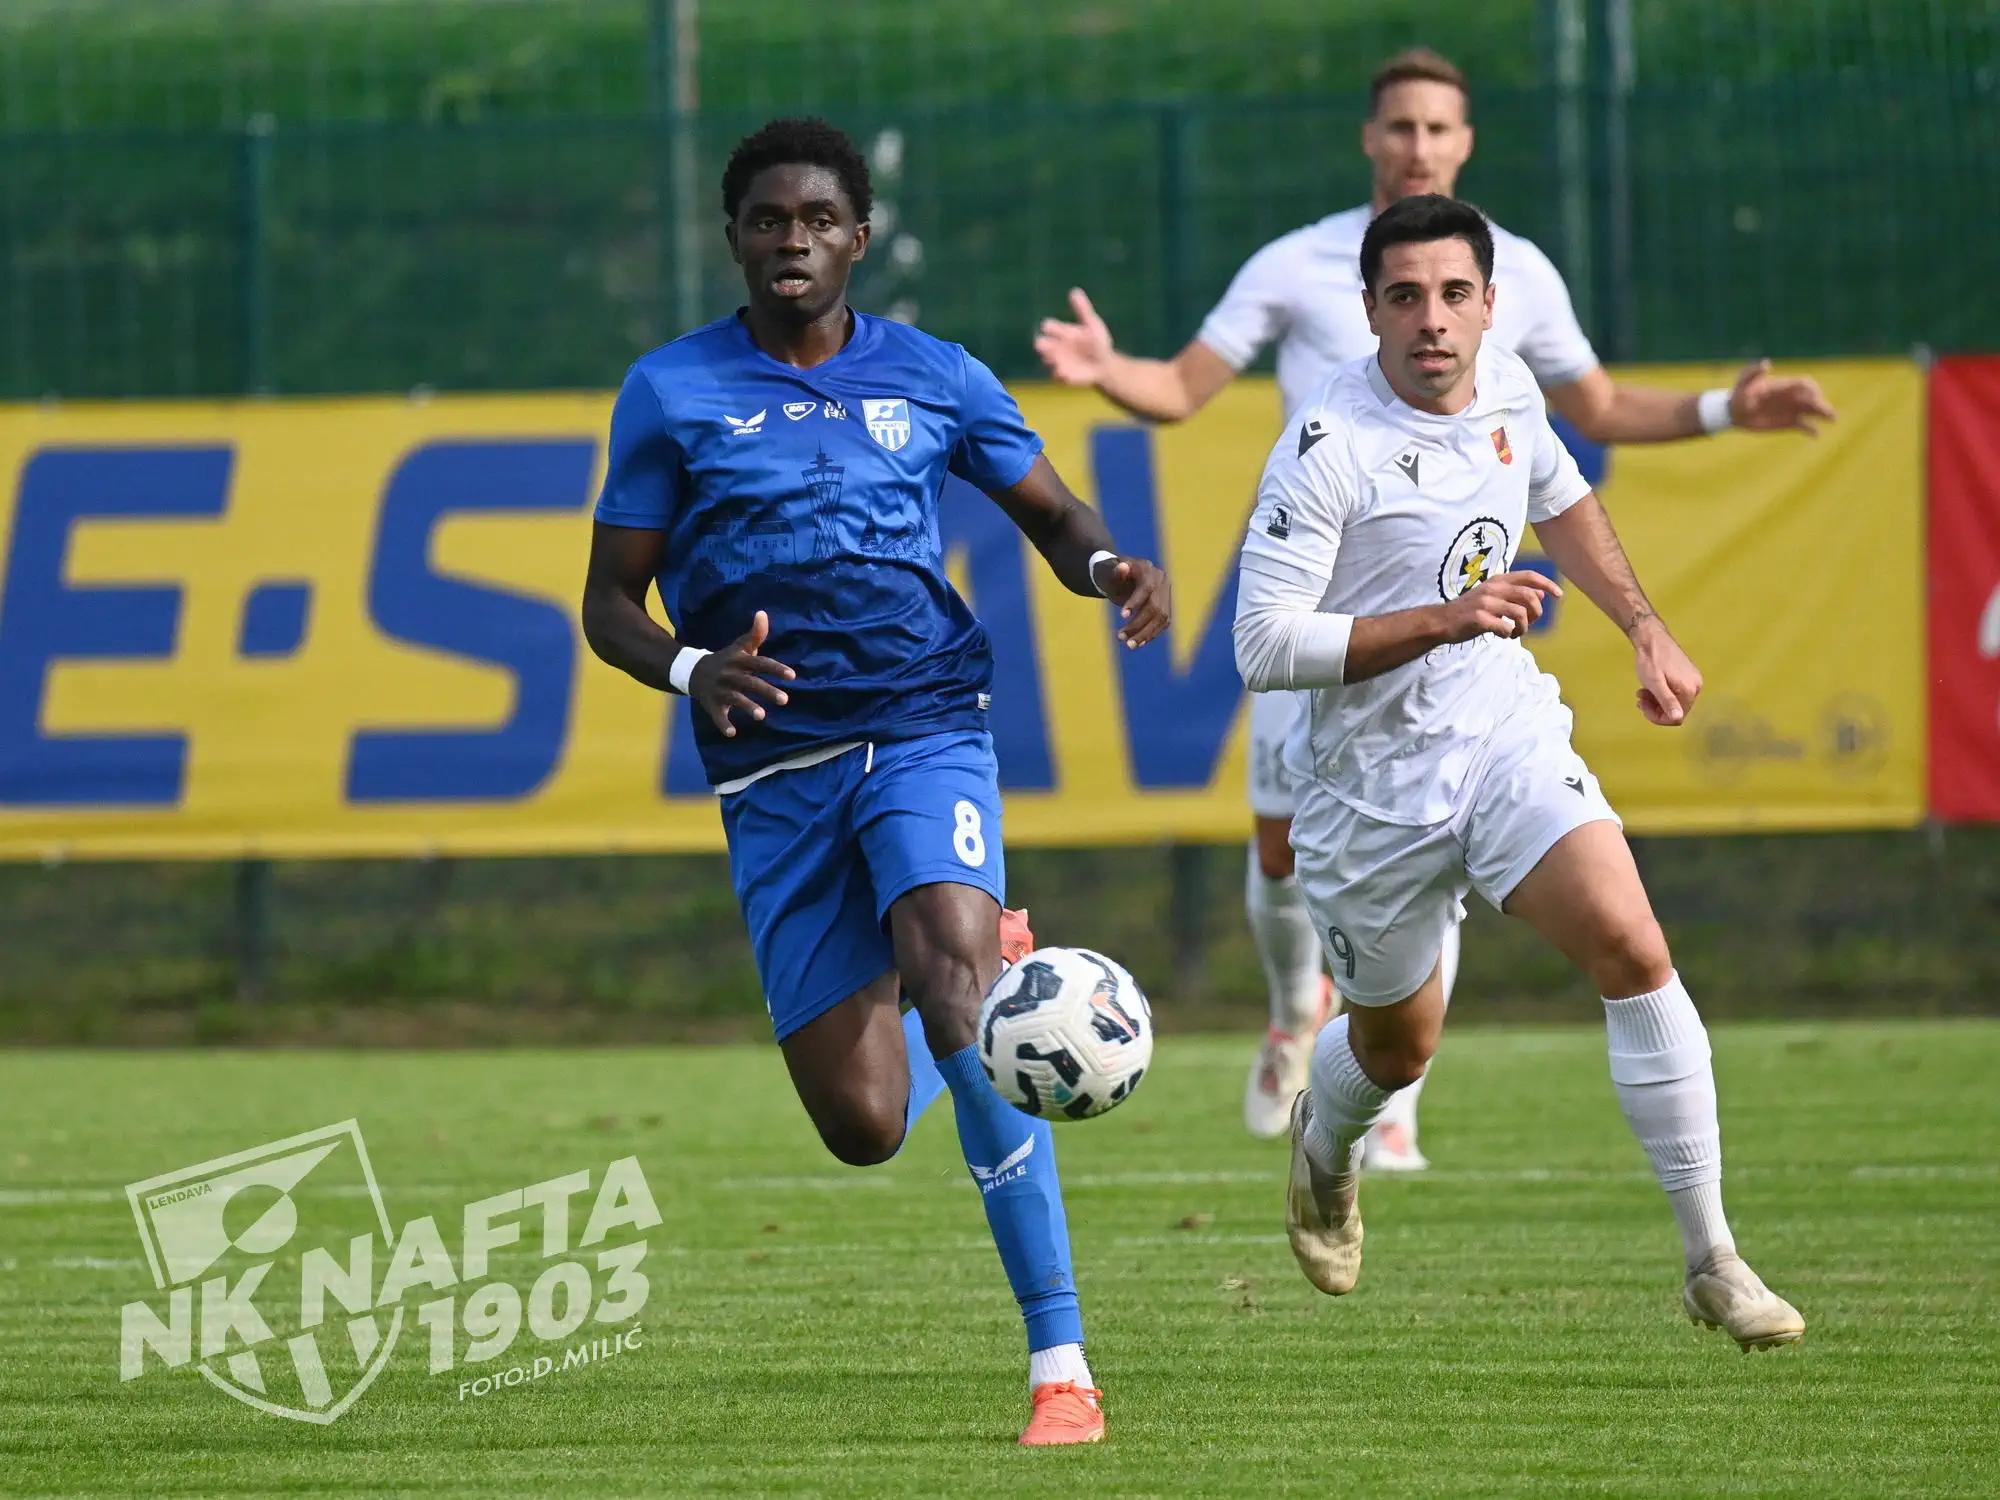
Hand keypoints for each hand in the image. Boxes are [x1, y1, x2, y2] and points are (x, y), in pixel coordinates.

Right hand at [688, 610, 794, 737]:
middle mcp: (729, 675)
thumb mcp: (739, 646)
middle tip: (785, 700)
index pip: (760, 663)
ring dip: (748, 707)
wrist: (692, 671)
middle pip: (750, 682)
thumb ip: (755, 634)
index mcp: (738, 661)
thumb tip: (763, 613)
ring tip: (762, 716)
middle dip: (766, 690)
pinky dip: (723, 724)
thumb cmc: (726, 659)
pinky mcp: (711, 704)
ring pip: (735, 699)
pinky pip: (717, 715)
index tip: (793, 676)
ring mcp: (720, 690)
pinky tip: (732, 733)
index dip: (776, 668)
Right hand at [1034, 288, 1115, 385]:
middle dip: (1043, 345)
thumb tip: (1074, 290)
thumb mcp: (1092, 324)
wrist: (1104, 364)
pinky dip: (1061, 375)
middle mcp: (1057, 347)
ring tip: (1052, 359)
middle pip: (1045, 345)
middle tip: (1040, 344)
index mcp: (1062, 332)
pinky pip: (1061, 377)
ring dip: (1050, 360)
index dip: (1049, 327)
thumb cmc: (1097, 342)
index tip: (1047, 326)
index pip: (1050, 327)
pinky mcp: (1066, 376)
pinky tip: (1063, 373)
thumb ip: (1083, 310)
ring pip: (1050, 361)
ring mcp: (1060, 362)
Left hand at [1093, 554, 1170, 646]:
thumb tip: (1122, 567)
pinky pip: (1163, 623)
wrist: (1122, 578)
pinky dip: (1152, 634)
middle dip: (1139, 624)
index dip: (1136, 602)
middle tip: (1120, 637)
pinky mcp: (1167, 606)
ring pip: (1162, 618)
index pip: (1147, 588)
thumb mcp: (1108, 572)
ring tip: (1129, 645)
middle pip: (1156, 607)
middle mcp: (1162, 581)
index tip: (1121, 616)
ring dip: (1146, 633)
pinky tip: (1139, 643)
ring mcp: (1166, 594)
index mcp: (1149, 570)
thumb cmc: (1112, 575)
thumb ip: (1114, 571)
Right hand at [1438, 570, 1562, 642]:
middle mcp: (1493, 589)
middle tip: (1530, 623)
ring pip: (1520, 614)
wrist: (1442, 621)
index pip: (1529, 576)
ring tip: (1516, 633)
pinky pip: (1505, 627)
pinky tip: (1503, 635)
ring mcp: (1486, 603)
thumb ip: (1515, 594)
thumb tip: (1541, 593)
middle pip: (1529, 596)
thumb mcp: (1493, 597)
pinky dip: (1508, 634)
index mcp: (1497, 581)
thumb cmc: (1470, 610)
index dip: (1547, 583)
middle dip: (1536, 613)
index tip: (1558, 595)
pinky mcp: (1479, 619)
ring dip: (1523, 627)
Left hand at [1630, 614, 1701, 725]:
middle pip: (1676, 710)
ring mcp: (1692, 680)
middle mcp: (1696, 687)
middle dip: (1655, 708)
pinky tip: (1648, 687)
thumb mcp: (1655, 683)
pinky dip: (1661, 693)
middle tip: (1639, 699)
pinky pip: (1675, 692)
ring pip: (1674, 701)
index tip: (1643, 708)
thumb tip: (1678, 718)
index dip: (1658, 717)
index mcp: (1689, 690)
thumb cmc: (1651, 660)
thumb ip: (1667, 701)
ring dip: (1656, 701)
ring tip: (1641, 692)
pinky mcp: (1687, 675)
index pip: (1677, 717)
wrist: (1652, 637)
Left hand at [1728, 358, 1836, 435]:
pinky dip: (1812, 430)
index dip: (1811, 389)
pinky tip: (1816, 435)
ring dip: (1824, 414)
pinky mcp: (1789, 422)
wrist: (1733, 413)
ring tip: (1833, 419)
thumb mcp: (1743, 381)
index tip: (1811, 397)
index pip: (1804, 384)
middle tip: (1827, 412)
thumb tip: (1766, 363)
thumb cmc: (1738, 393)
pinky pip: (1805, 426)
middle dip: (1821, 403)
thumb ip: (1753, 372)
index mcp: (1784, 386)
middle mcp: (1792, 397)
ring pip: (1813, 411)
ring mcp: (1792, 410)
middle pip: (1813, 398)